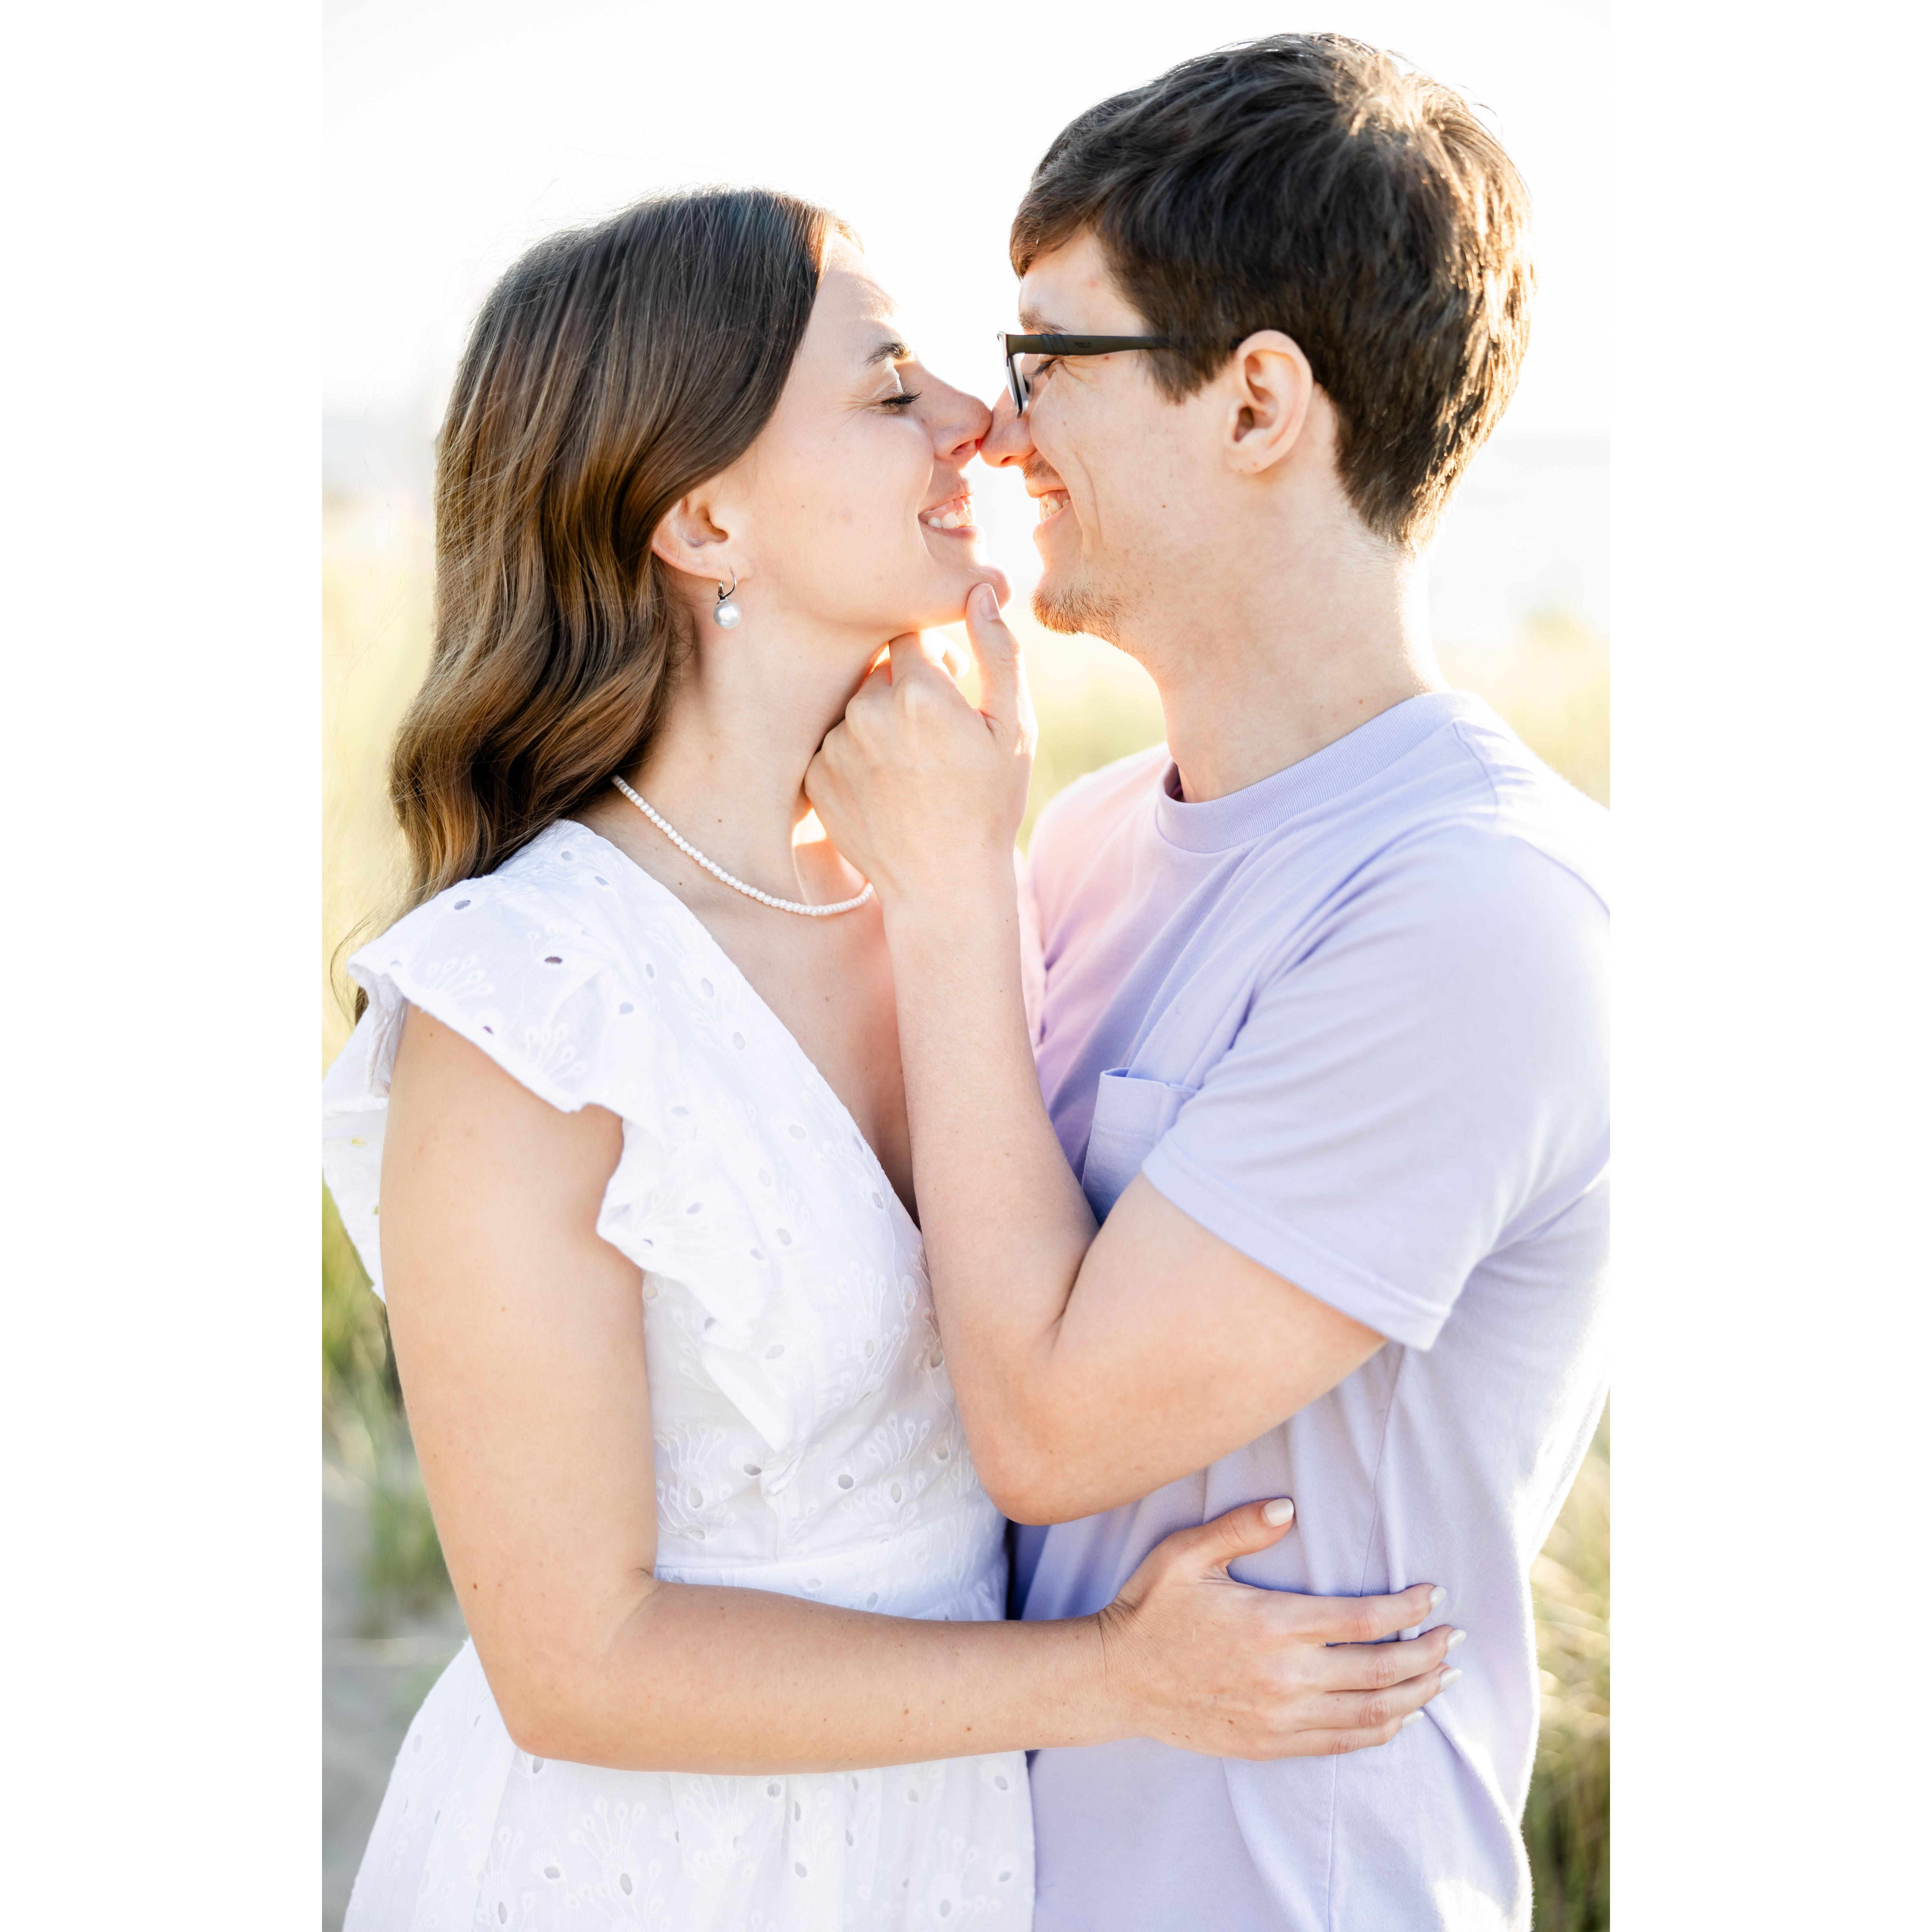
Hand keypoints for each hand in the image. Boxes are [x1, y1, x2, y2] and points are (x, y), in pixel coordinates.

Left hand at [807, 582, 1036, 905]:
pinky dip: (856, 757)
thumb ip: (998, 650)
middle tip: (937, 736)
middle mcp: (867, 712)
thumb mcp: (1013, 727)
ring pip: (855, 708)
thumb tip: (979, 589)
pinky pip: (834, 745)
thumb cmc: (988, 806)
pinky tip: (887, 789)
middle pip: (879, 671)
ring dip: (880, 723)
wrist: (943, 885)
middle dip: (906, 689)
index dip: (934, 661)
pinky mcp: (815, 778)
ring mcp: (835, 747)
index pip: (909, 638)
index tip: (953, 688)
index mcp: (919, 692)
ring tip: (912, 769)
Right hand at [1096, 1499, 1459, 1758]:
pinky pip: (1342, 1742)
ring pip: (1372, 1712)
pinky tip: (1400, 1715)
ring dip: (1417, 1694)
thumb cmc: (1150, 1609)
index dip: (1409, 1608)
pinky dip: (1381, 1729)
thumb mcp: (1184, 1555)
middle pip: (1381, 1669)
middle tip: (1456, 1636)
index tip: (1434, 1594)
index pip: (1364, 1618)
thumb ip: (1239, 1528)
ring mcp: (1281, 1716)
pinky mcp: (1271, 1744)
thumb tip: (1288, 1507)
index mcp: (1272, 1624)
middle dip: (1428, 1652)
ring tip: (1444, 1675)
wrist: (1116, 1680)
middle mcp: (1285, 1675)